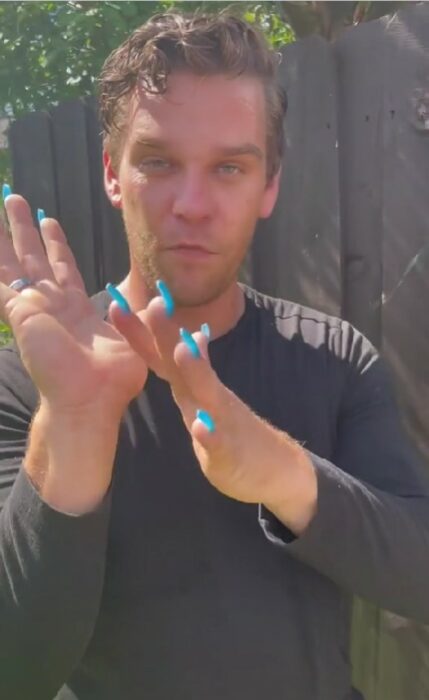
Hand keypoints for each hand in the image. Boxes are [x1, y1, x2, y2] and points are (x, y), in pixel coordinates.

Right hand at [0, 195, 149, 418]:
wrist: (90, 400)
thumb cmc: (113, 379)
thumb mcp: (134, 338)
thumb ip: (141, 316)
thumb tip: (159, 299)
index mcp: (75, 309)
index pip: (61, 267)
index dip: (54, 244)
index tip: (48, 220)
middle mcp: (51, 304)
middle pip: (34, 257)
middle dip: (25, 229)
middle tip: (15, 201)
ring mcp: (33, 308)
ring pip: (14, 263)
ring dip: (7, 235)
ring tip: (3, 203)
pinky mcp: (20, 313)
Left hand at [113, 295, 317, 532]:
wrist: (275, 469)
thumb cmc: (231, 433)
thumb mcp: (205, 400)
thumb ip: (192, 373)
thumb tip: (189, 337)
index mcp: (192, 388)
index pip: (161, 356)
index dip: (139, 333)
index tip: (117, 304)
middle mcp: (207, 397)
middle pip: (184, 363)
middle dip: (168, 334)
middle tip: (155, 303)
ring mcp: (222, 422)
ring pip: (208, 396)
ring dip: (197, 372)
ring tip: (184, 350)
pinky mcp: (231, 453)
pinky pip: (220, 444)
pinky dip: (210, 435)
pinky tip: (203, 428)